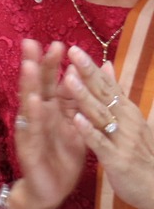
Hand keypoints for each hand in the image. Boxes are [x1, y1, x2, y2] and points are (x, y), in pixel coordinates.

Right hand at [11, 39, 86, 208]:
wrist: (50, 191)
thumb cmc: (63, 158)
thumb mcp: (76, 126)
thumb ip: (78, 101)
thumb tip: (82, 74)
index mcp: (53, 111)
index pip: (52, 82)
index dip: (53, 63)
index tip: (57, 43)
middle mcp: (38, 117)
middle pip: (36, 86)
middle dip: (35, 65)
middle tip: (33, 42)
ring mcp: (30, 131)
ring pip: (29, 104)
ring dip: (29, 85)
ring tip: (30, 65)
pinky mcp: (28, 148)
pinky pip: (30, 130)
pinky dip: (33, 115)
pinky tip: (34, 102)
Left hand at [64, 47, 153, 208]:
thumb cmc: (140, 153)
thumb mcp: (130, 120)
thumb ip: (116, 95)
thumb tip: (106, 65)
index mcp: (127, 111)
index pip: (108, 85)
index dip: (91, 67)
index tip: (74, 49)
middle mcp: (126, 121)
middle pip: (104, 93)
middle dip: (87, 73)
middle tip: (71, 53)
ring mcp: (122, 139)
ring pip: (100, 114)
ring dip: (84, 96)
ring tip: (68, 78)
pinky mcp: (116, 159)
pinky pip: (100, 142)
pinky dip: (88, 130)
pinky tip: (75, 119)